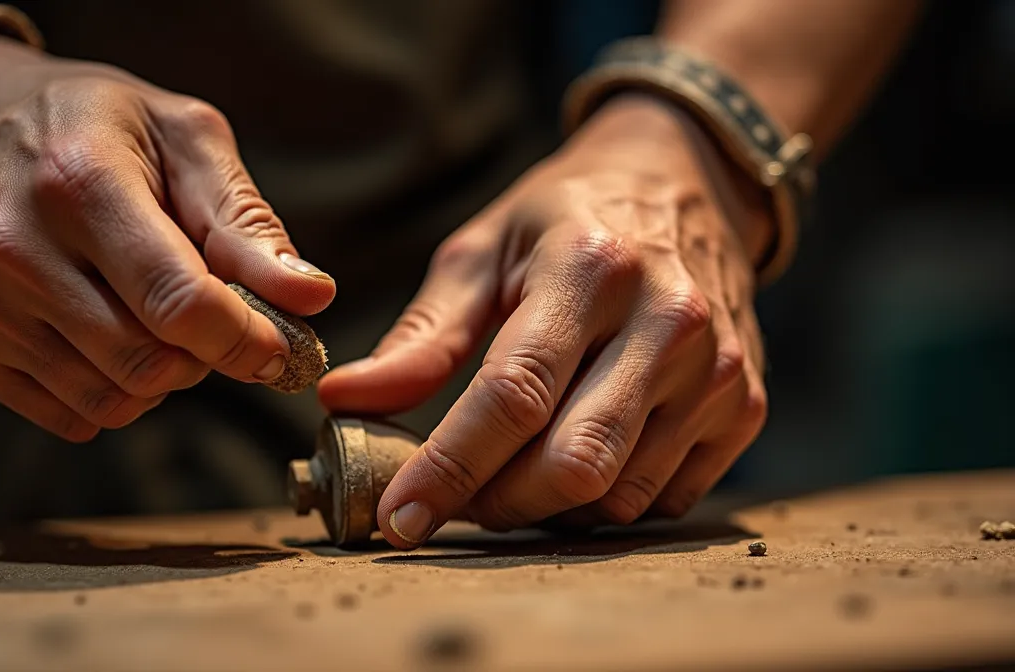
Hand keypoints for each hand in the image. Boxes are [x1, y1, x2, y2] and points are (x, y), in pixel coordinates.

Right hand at [0, 34, 334, 440]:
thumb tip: (310, 298)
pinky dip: (106, 393)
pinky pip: (68, 417)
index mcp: (79, 182)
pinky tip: (101, 335)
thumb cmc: (90, 125)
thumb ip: (246, 221)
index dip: (247, 340)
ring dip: (157, 379)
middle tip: (206, 315)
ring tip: (148, 316)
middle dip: (201, 356)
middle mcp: (16, 249)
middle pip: (149, 364)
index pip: (181, 304)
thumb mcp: (182, 137)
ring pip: (110, 402)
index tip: (278, 345)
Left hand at [318, 93, 771, 546]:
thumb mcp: (484, 253)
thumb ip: (423, 335)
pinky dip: (603, 502)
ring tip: (509, 469)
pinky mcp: (743, 404)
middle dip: (495, 502)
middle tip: (450, 495)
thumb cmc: (566, 220)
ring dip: (545, 507)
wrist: (686, 183)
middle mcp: (667, 320)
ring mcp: (716, 368)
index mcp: (590, 267)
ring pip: (617, 495)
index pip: (513, 395)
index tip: (397, 517)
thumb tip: (347, 400)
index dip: (449, 468)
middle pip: (572, 465)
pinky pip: (662, 498)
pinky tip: (573, 456)